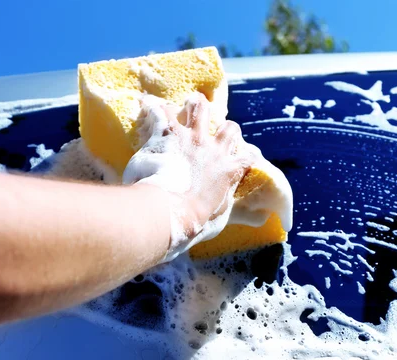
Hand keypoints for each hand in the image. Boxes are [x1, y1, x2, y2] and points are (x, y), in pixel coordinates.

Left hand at [123, 93, 252, 261]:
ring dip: (195, 105)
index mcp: (229, 169)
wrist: (172, 210)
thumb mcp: (219, 216)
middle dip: (224, 127)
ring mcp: (192, 138)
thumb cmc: (195, 219)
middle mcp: (214, 149)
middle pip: (228, 128)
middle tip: (217, 133)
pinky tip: (146, 102)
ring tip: (188, 103)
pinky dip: (153, 107)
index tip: (245, 156)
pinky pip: (161, 112)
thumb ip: (228, 206)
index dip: (247, 155)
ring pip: (199, 109)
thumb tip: (250, 215)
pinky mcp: (169, 134)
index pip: (247, 157)